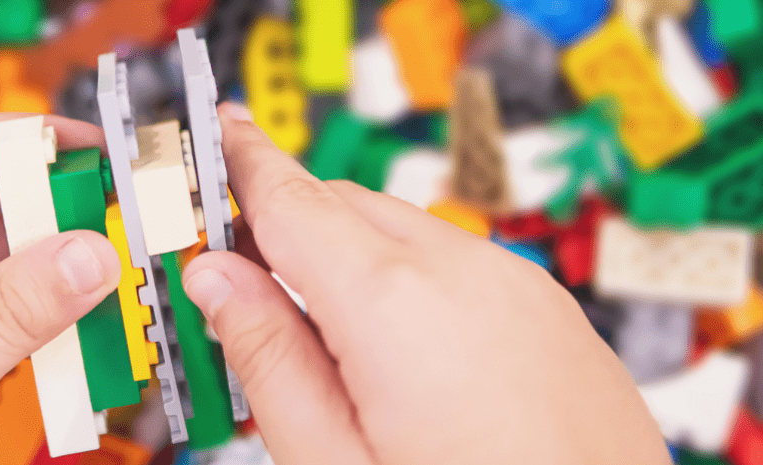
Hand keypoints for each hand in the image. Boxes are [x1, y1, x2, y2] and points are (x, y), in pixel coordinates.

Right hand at [181, 103, 671, 463]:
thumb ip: (269, 360)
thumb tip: (217, 281)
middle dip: (285, 224)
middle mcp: (464, 273)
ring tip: (322, 334)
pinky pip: (459, 263)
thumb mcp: (334, 464)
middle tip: (241, 275)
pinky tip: (401, 348)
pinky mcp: (551, 311)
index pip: (290, 200)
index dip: (241, 163)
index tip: (217, 137)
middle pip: (343, 207)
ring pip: (403, 233)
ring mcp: (519, 287)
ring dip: (349, 255)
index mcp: (394, 305)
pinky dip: (410, 278)